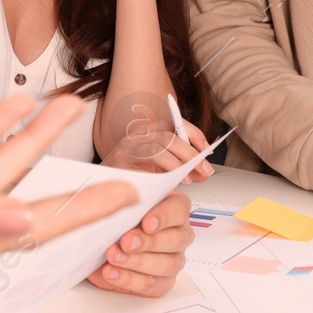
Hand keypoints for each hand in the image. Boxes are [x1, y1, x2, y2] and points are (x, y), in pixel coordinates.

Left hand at [87, 188, 191, 296]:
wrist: (97, 239)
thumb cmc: (112, 214)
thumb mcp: (115, 194)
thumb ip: (123, 191)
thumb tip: (126, 193)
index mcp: (172, 206)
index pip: (178, 209)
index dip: (164, 217)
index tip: (147, 223)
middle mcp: (177, 233)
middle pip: (175, 240)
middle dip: (148, 242)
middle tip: (126, 241)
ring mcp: (172, 258)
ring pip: (165, 264)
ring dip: (137, 261)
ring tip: (114, 257)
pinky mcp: (161, 281)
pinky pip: (151, 284)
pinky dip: (129, 279)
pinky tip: (112, 272)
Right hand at [98, 94, 213, 181]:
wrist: (104, 189)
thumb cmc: (135, 178)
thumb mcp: (162, 170)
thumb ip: (184, 170)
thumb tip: (205, 172)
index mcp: (150, 131)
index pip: (175, 123)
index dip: (194, 135)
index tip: (207, 151)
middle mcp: (139, 133)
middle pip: (170, 133)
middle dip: (192, 152)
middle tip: (205, 170)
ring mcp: (128, 144)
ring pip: (161, 143)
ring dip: (180, 161)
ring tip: (189, 178)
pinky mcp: (121, 157)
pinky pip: (149, 156)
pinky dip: (166, 167)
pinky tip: (173, 180)